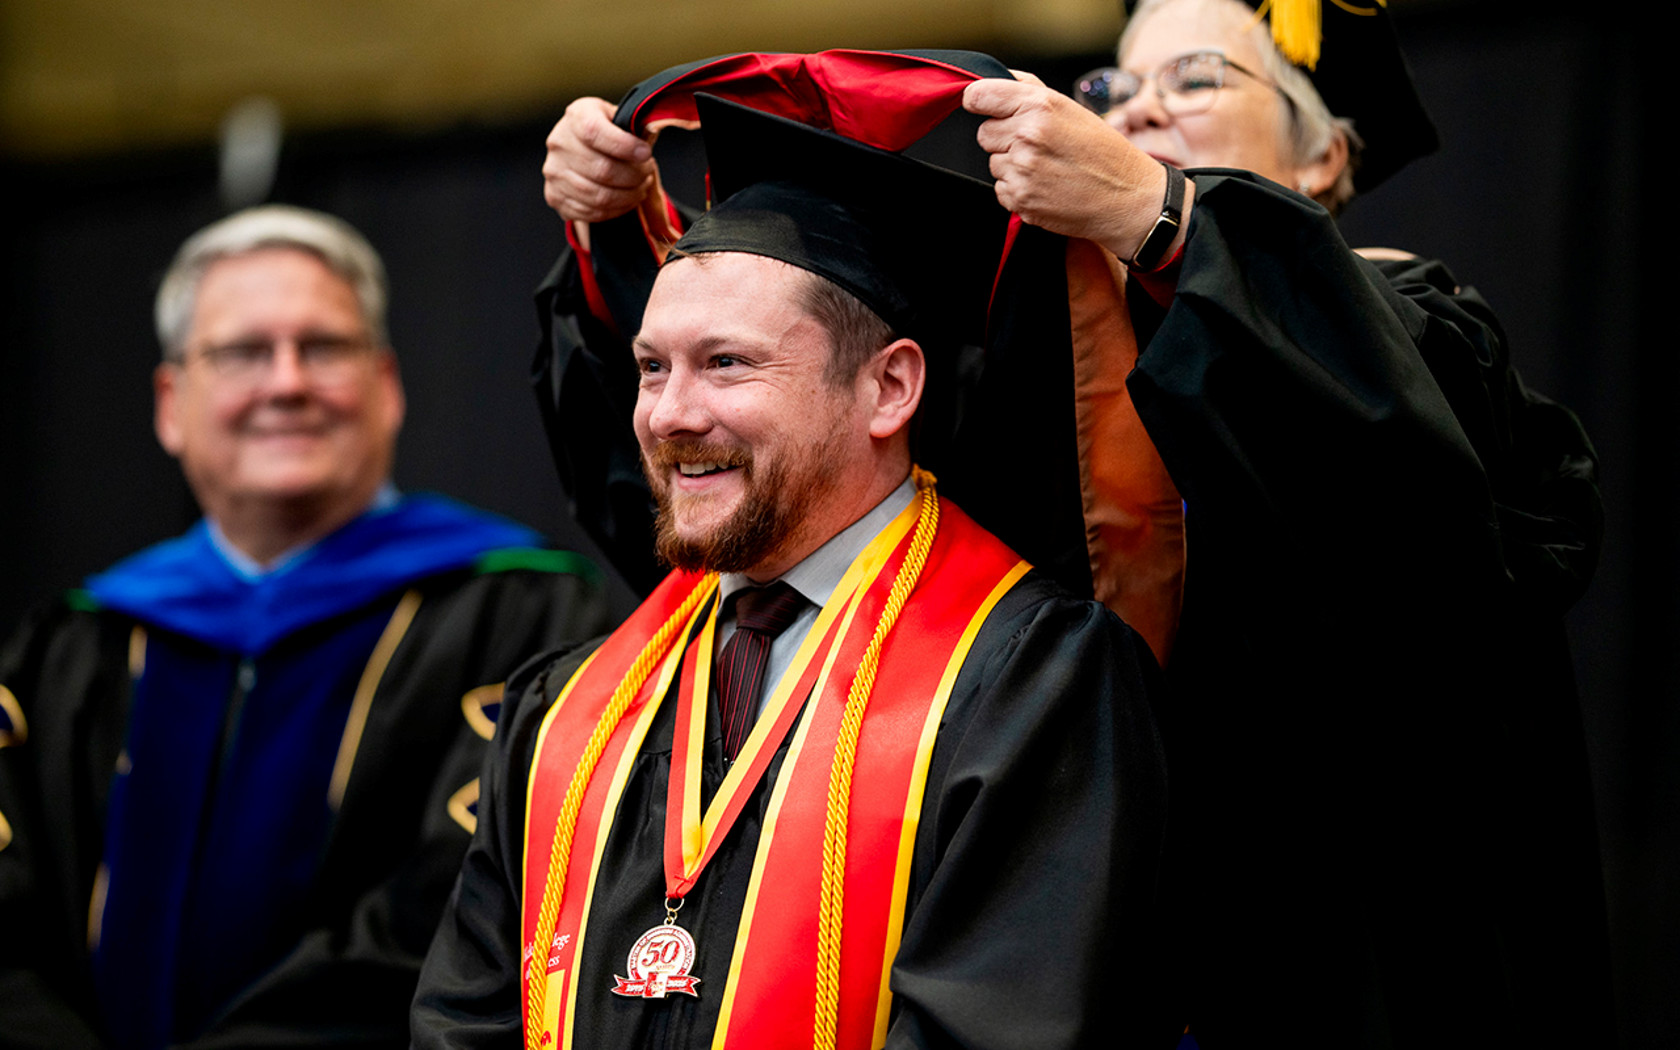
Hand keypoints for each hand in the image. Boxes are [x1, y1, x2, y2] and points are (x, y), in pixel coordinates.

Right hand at [542, 97, 657, 223]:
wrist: (581, 147)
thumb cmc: (607, 132)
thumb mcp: (619, 117)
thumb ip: (633, 127)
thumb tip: (648, 139)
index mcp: (576, 116)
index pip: (594, 132)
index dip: (624, 146)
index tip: (646, 153)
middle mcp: (559, 143)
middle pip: (602, 170)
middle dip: (634, 176)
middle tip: (647, 172)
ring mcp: (554, 172)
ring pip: (599, 196)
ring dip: (628, 196)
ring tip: (641, 187)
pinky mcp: (555, 196)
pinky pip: (592, 212)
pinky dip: (616, 210)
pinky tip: (627, 199)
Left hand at [962, 78, 1175, 260]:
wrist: (1127, 198)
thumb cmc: (1101, 150)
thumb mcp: (1069, 108)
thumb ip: (1028, 91)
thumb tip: (992, 82)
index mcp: (1039, 106)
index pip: (978, 96)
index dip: (978, 102)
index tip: (981, 106)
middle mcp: (1027, 136)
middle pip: (984, 133)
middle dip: (1004, 138)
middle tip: (1039, 146)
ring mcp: (1022, 170)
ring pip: (993, 162)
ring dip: (1012, 166)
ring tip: (1048, 168)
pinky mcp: (1020, 200)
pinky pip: (1000, 189)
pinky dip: (1017, 189)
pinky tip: (1046, 186)